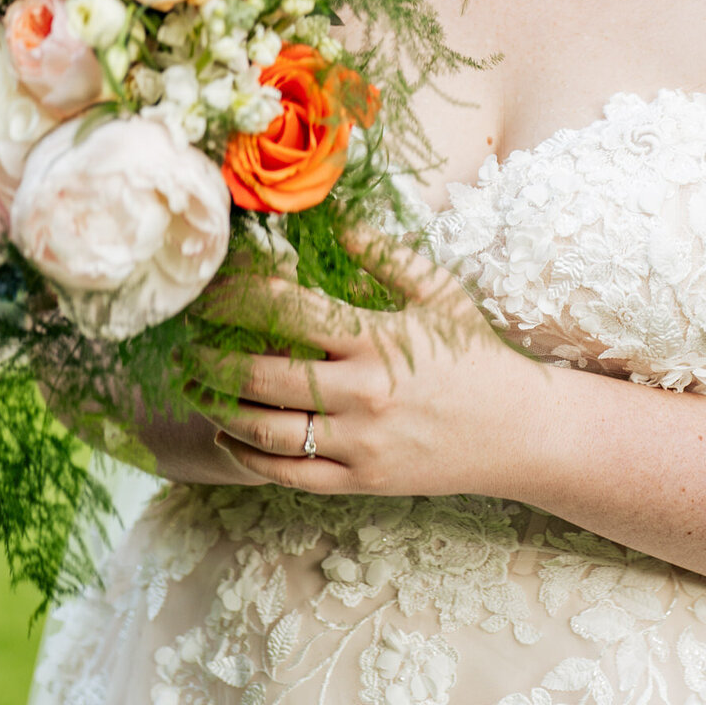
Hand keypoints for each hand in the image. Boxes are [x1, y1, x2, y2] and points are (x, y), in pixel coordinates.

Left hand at [185, 228, 545, 495]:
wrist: (522, 431)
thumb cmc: (478, 356)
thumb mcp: (439, 294)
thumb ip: (386, 256)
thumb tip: (336, 223)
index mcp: (377, 339)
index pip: (288, 311)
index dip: (238, 298)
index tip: (207, 290)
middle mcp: (362, 393)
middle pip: (262, 374)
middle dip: (212, 358)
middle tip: (183, 343)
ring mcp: (359, 443)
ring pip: (266, 431)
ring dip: (218, 408)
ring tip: (192, 387)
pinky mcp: (361, 481)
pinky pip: (290, 476)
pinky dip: (249, 458)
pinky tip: (228, 435)